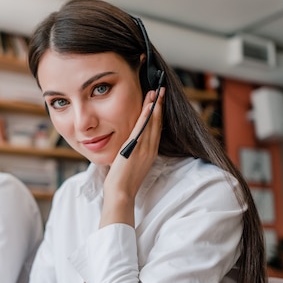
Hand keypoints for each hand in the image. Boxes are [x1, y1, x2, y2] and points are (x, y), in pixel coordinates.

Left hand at [101, 88, 164, 227]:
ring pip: (152, 124)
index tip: (158, 100)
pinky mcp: (136, 150)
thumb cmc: (123, 181)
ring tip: (156, 92)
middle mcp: (151, 150)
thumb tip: (130, 142)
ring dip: (154, 107)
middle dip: (159, 106)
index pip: (156, 129)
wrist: (121, 192)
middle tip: (161, 89)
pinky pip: (142, 130)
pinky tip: (149, 106)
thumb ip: (134, 151)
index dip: (158, 113)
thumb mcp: (132, 163)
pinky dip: (146, 117)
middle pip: (157, 123)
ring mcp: (145, 150)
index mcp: (150, 153)